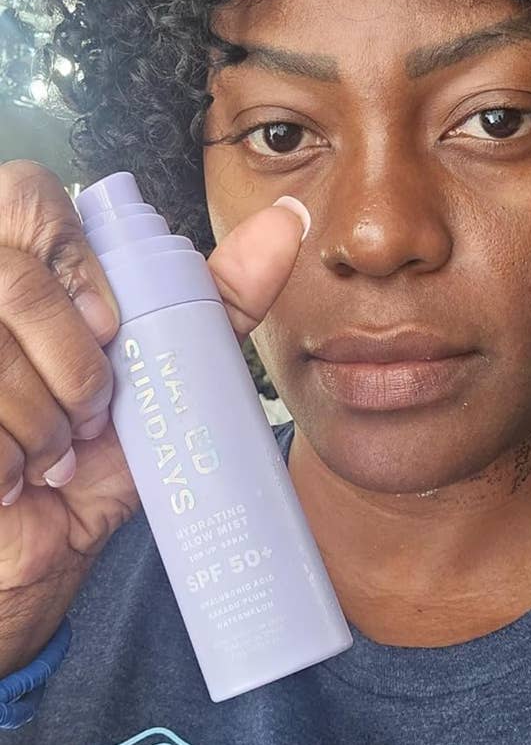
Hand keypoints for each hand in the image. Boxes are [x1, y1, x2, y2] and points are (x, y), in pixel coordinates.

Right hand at [0, 160, 306, 668]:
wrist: (38, 554)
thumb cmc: (97, 456)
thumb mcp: (165, 372)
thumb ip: (217, 298)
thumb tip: (288, 223)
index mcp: (22, 263)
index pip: (26, 190)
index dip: (71, 254)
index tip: (110, 328)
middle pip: (12, 275)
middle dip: (70, 355)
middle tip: (91, 404)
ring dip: (44, 420)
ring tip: (56, 448)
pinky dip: (12, 458)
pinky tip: (15, 475)